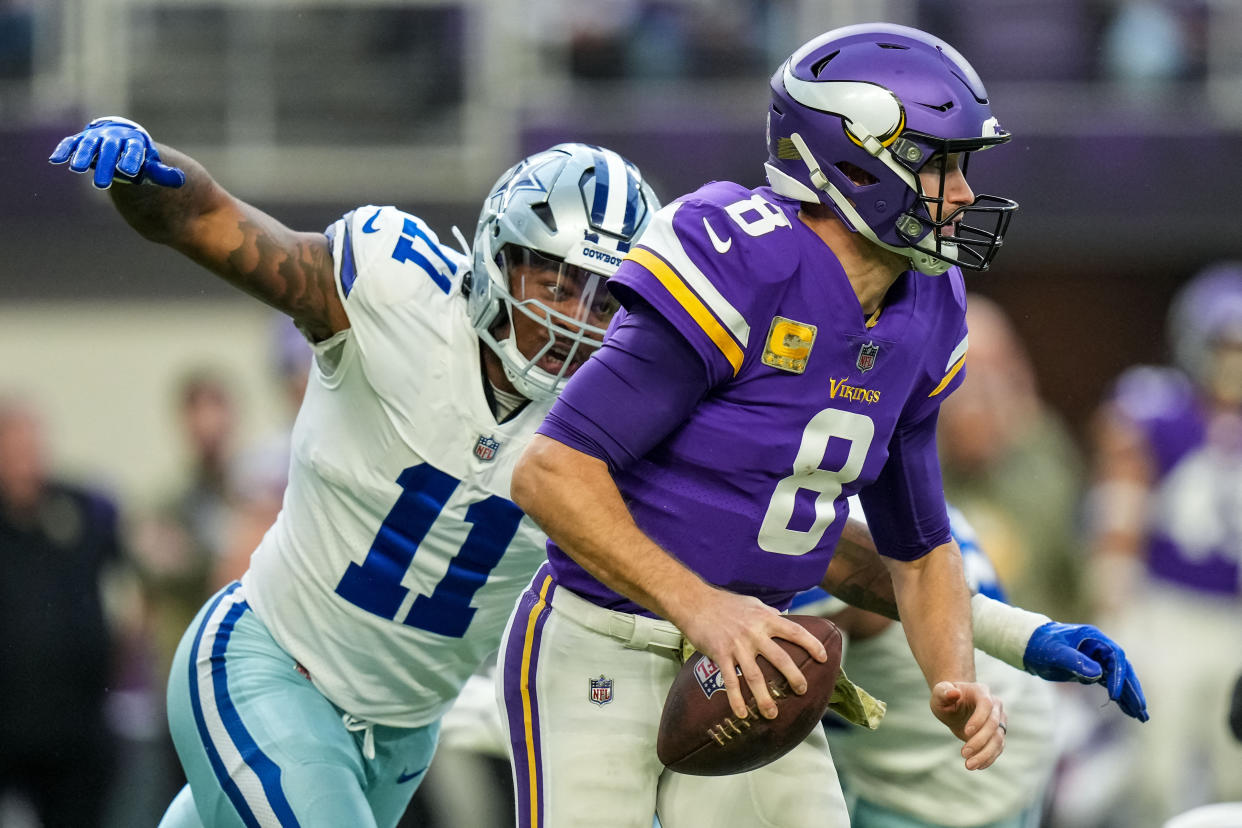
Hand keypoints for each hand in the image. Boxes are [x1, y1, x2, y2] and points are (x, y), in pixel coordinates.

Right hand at [49, 117, 184, 189]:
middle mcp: (115, 138)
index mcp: (135, 142)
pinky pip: (72, 143)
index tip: (130, 172)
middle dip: (105, 165)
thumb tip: (180, 179)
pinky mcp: (82, 140)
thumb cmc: (139, 157)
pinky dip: (65, 149)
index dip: (133, 160)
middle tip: (101, 185)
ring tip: (76, 168)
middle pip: (110, 150)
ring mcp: (97, 138)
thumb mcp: (152, 165)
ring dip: (82, 155)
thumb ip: (163, 173)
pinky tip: (56, 160)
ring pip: (89, 145)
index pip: (135, 150)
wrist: (122, 138)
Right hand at [677, 588, 827, 721]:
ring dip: (765, 697)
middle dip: (794, 677)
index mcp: (765, 618)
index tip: (824, 657)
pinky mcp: (720, 654)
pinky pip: (730, 680)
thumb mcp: (751, 604)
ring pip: (755, 676)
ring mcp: (737, 645)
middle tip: (802, 691)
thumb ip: (768, 614)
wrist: (694, 602)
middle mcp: (754, 632)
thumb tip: (782, 618)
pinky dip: (736, 699)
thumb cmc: (723, 603)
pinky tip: (741, 714)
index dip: (812, 644)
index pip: (795, 631)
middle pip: (780, 658)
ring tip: (772, 714)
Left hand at [930, 681, 1005, 769]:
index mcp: (981, 691)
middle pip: (993, 724)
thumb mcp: (939, 694)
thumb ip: (943, 691)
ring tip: (969, 765)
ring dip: (985, 754)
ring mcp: (999, 720)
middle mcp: (995, 705)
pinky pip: (998, 747)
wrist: (954, 706)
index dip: (979, 719)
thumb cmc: (945, 698)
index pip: (986, 704)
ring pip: (998, 739)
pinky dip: (989, 758)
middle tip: (963, 753)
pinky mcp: (998, 733)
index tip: (966, 732)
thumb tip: (954, 693)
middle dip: (980, 740)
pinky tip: (977, 766)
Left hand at [1023, 622, 1148, 721]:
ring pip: (1119, 679)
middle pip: (1123, 669)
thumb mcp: (1055, 652)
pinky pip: (1110, 685)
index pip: (1115, 657)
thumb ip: (1075, 661)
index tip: (1116, 695)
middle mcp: (1100, 648)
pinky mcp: (1092, 671)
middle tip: (1141, 709)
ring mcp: (1098, 660)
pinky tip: (1129, 712)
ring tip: (1141, 716)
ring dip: (1130, 697)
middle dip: (1132, 689)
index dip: (1119, 676)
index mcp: (1094, 638)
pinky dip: (1120, 698)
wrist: (1029, 645)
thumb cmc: (1041, 644)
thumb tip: (1098, 673)